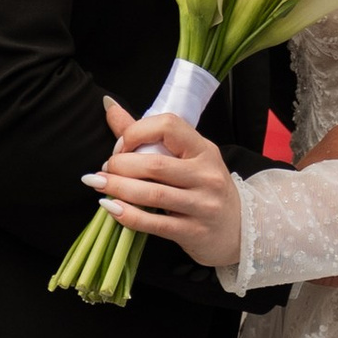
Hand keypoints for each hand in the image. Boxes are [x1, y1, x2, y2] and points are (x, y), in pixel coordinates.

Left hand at [87, 97, 244, 273]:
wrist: (239, 229)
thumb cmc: (204, 189)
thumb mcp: (186, 158)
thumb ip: (146, 134)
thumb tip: (109, 106)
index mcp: (204, 150)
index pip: (169, 126)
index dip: (137, 133)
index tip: (120, 146)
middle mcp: (207, 175)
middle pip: (154, 164)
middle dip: (119, 165)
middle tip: (103, 169)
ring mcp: (203, 205)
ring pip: (152, 194)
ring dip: (117, 188)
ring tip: (98, 184)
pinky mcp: (194, 232)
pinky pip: (153, 224)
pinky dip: (127, 215)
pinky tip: (110, 208)